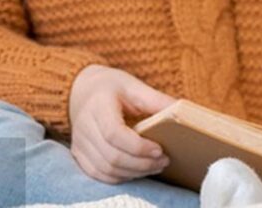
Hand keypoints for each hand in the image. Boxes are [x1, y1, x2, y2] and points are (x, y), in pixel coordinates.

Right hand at [69, 64, 175, 183]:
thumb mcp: (134, 86)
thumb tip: (183, 111)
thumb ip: (156, 100)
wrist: (81, 90)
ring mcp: (79, 143)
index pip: (114, 134)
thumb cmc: (111, 86)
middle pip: (111, 156)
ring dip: (133, 172)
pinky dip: (119, 176)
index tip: (160, 149)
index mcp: (99, 106)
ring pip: (105, 169)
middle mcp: (84, 127)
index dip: (138, 146)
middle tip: (164, 160)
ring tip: (156, 166)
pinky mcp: (78, 154)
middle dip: (141, 163)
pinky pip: (98, 173)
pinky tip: (138, 170)